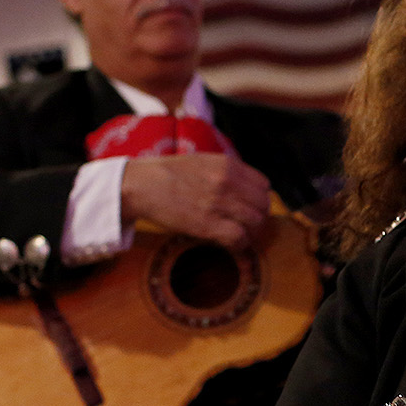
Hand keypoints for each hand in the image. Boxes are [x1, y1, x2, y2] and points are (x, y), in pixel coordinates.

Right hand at [120, 153, 271, 247]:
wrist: (142, 184)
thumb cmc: (168, 174)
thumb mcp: (202, 161)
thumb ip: (226, 171)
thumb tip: (246, 187)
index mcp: (227, 165)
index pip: (264, 185)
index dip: (259, 199)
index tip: (251, 207)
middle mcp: (226, 182)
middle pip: (263, 204)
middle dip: (258, 217)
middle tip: (248, 225)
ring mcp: (218, 203)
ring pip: (256, 221)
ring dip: (251, 232)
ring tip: (240, 235)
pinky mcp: (207, 224)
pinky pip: (239, 238)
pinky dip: (240, 244)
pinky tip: (232, 244)